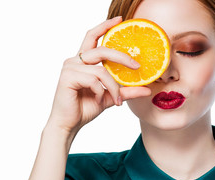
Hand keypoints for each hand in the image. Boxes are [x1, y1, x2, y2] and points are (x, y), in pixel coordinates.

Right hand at [47, 16, 150, 135]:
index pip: (92, 37)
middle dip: (122, 57)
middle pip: (102, 49)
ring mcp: (70, 68)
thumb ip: (126, 91)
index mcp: (82, 61)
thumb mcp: (109, 97)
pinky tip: (99, 101)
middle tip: (137, 66)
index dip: (105, 26)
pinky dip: (101, 92)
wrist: (68, 125)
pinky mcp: (68, 78)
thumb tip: (147, 89)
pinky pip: (94, 80)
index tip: (120, 20)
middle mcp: (74, 61)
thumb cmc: (84, 108)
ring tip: (117, 100)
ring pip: (101, 70)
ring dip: (113, 86)